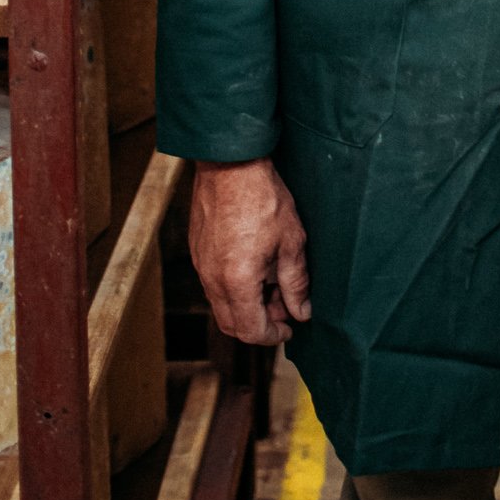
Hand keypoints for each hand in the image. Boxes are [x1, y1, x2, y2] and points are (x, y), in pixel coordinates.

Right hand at [190, 157, 310, 345]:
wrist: (230, 163)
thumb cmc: (263, 198)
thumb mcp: (291, 242)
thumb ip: (296, 283)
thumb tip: (302, 311)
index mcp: (237, 282)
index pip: (251, 331)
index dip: (273, 335)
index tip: (291, 328)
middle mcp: (212, 280)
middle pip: (232, 324)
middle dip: (259, 324)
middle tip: (284, 306)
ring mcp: (201, 266)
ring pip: (221, 305)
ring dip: (247, 305)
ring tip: (273, 281)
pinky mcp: (198, 251)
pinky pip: (213, 284)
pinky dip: (234, 288)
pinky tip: (255, 266)